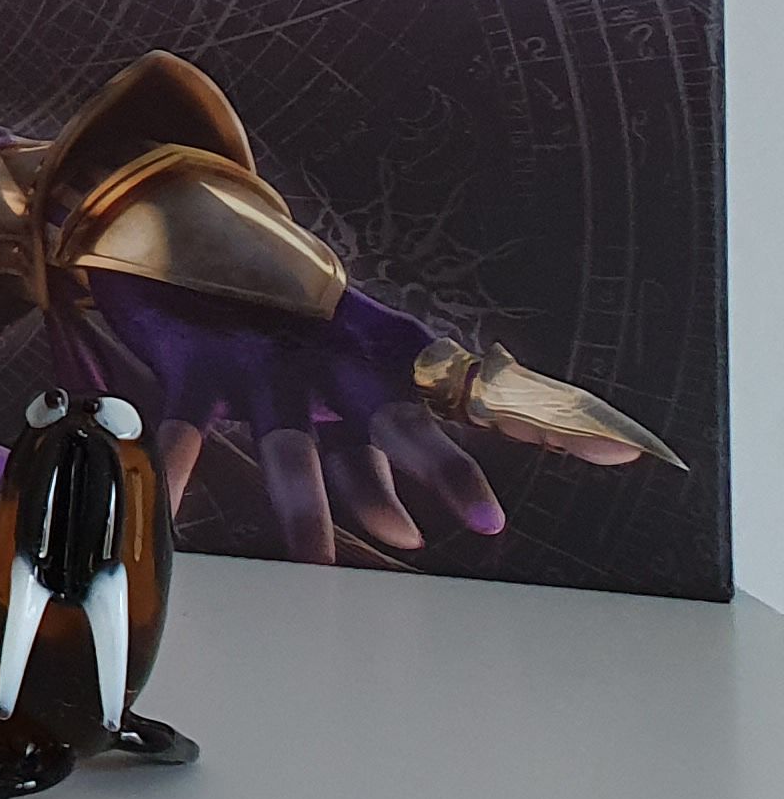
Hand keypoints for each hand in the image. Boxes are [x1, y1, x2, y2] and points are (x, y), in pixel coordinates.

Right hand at [82, 272, 672, 564]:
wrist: (201, 238)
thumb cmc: (317, 328)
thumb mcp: (395, 366)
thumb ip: (496, 411)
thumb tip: (625, 454)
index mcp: (392, 357)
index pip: (466, 401)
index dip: (491, 449)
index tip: (496, 517)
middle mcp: (336, 359)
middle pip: (392, 417)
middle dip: (423, 465)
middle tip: (431, 531)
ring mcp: (264, 362)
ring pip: (290, 439)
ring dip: (303, 501)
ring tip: (315, 560)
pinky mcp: (197, 366)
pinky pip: (187, 425)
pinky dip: (179, 465)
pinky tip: (172, 507)